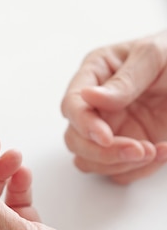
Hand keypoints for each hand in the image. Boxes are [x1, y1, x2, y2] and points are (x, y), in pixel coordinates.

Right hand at [61, 32, 166, 183]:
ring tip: (154, 150)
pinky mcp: (127, 149)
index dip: (84, 124)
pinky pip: (120, 172)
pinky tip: (163, 151)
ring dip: (121, 164)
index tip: (105, 137)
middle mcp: (96, 105)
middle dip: (103, 152)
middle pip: (75, 140)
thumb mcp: (153, 57)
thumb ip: (123, 80)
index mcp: (95, 74)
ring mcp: (111, 129)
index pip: (72, 105)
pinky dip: (140, 170)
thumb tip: (89, 96)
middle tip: (138, 149)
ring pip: (91, 162)